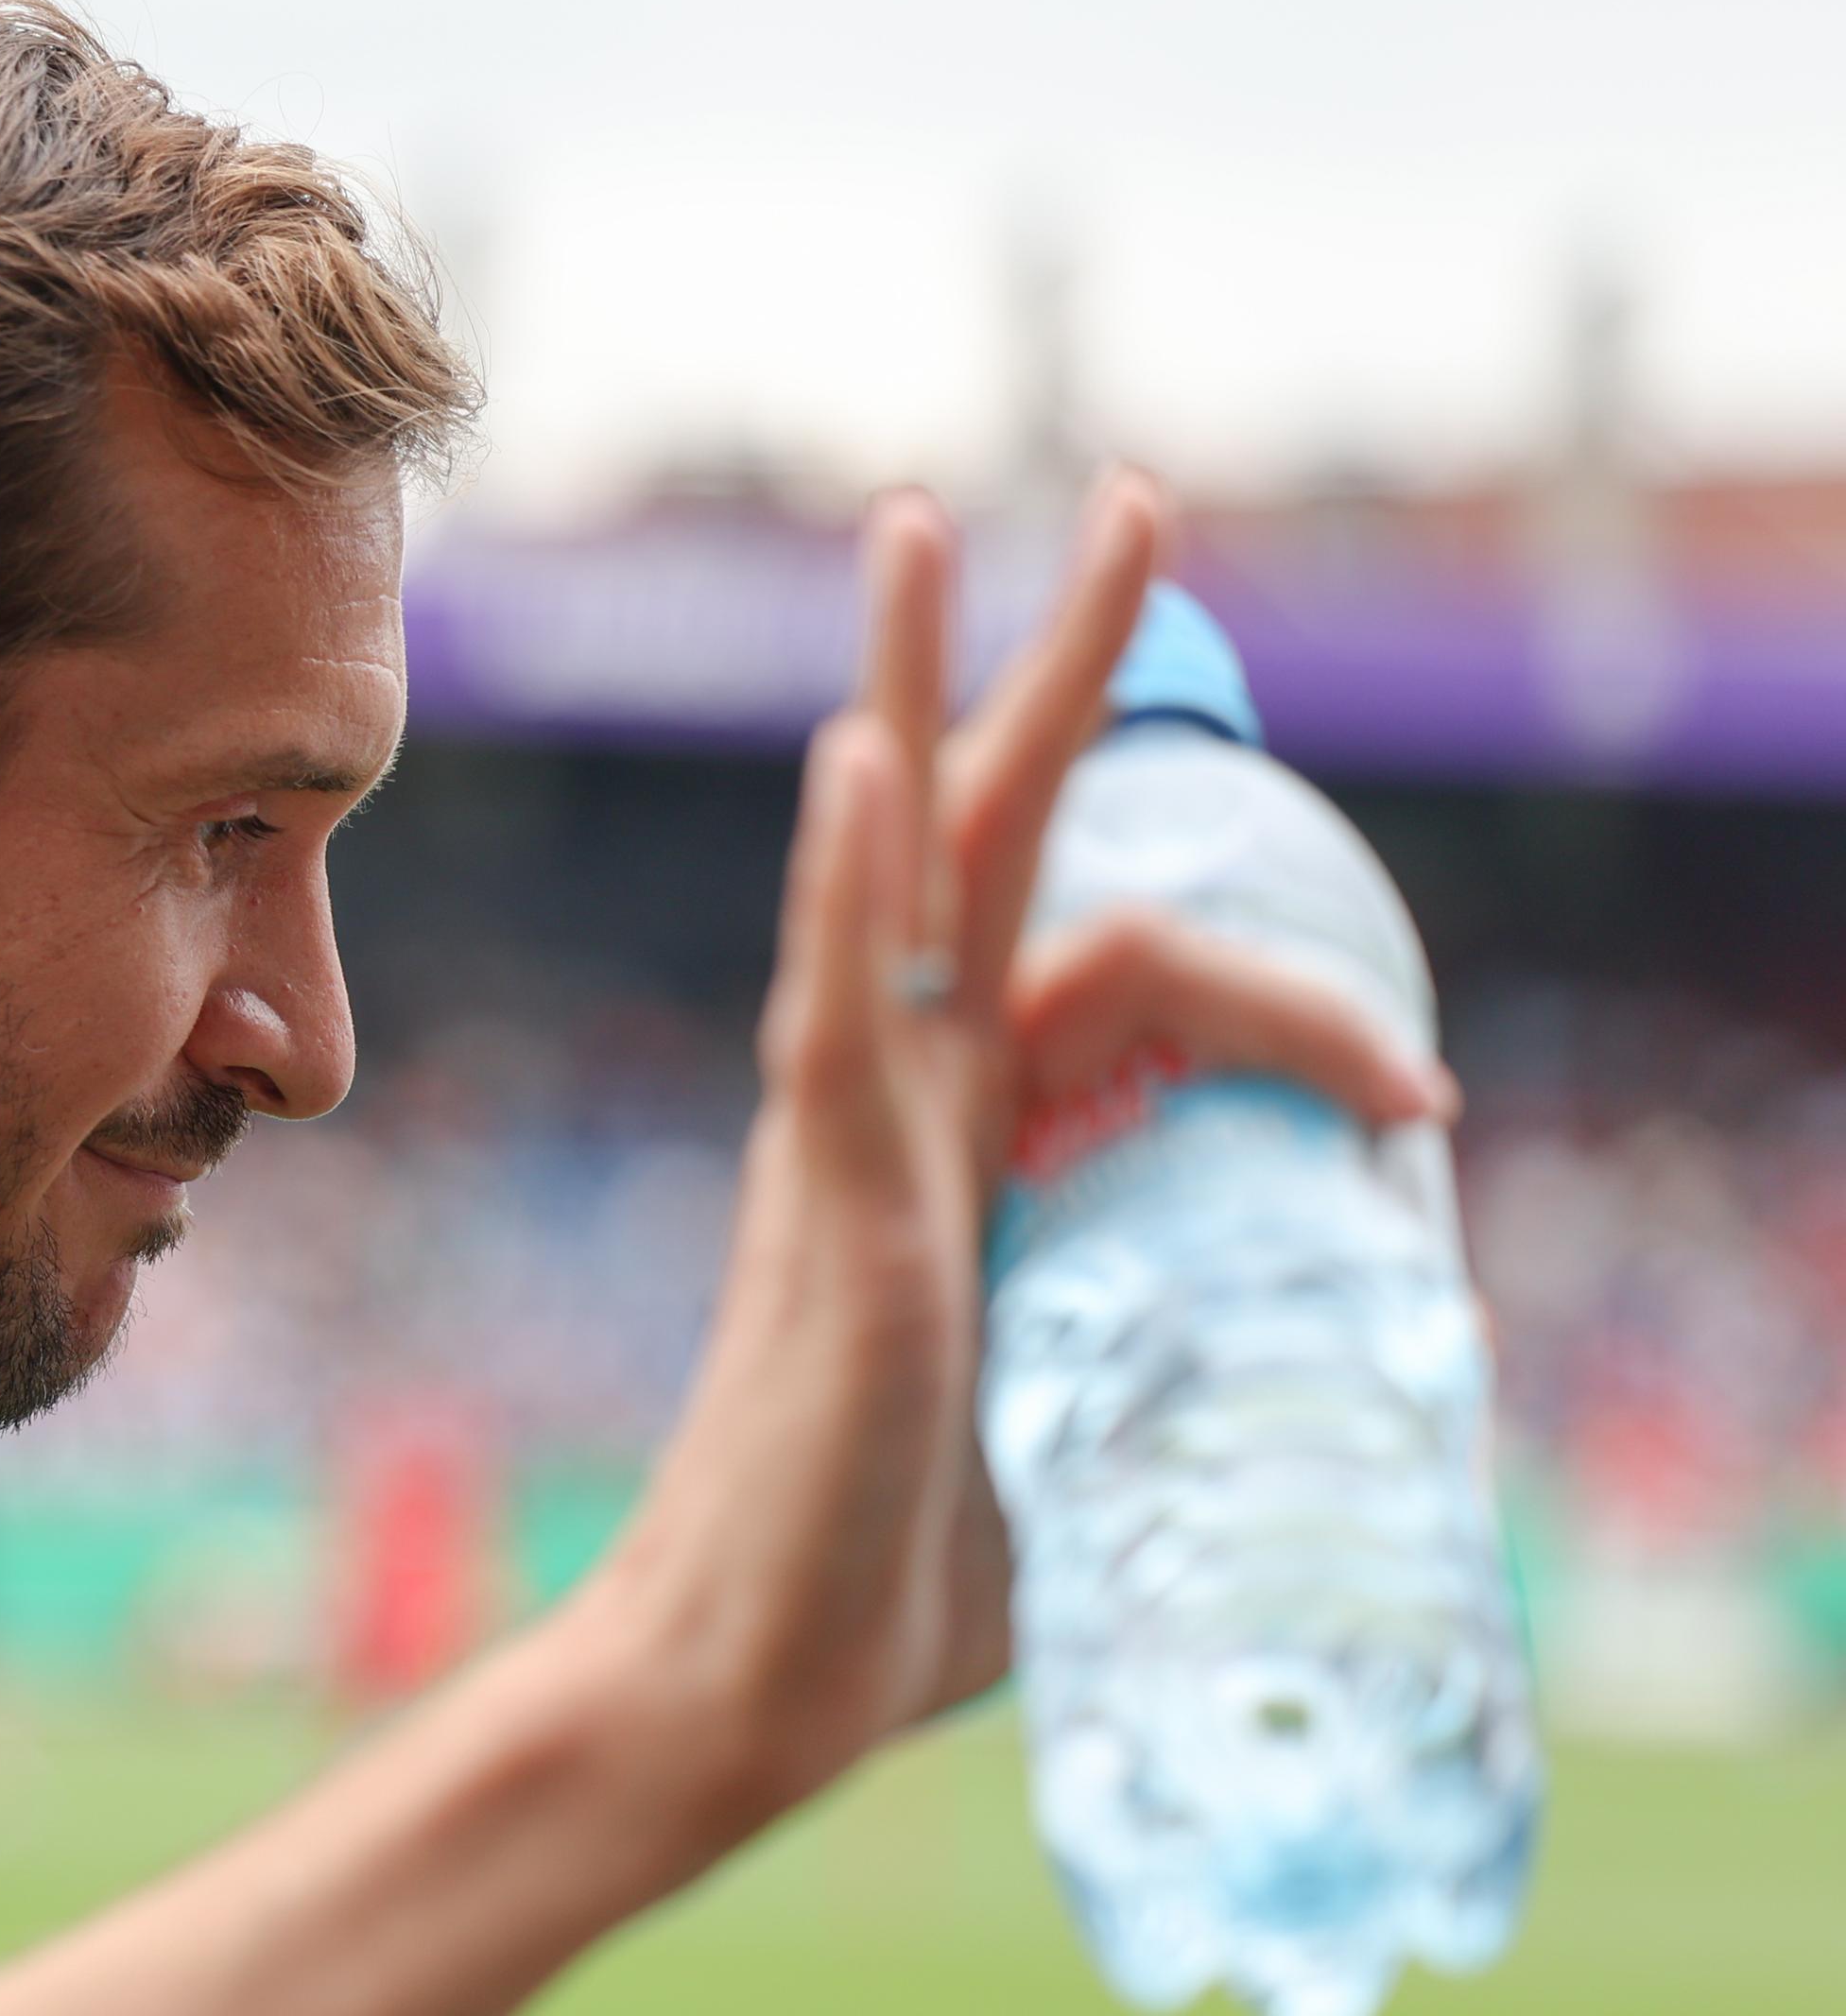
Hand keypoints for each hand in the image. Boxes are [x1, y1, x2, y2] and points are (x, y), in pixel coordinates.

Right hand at [593, 473, 1454, 1824]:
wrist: (751, 1683)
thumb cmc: (895, 1581)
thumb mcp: (1081, 1424)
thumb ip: (1146, 1356)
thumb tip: (1287, 1406)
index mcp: (968, 1142)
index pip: (1128, 975)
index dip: (1300, 998)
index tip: (1430, 1105)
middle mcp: (903, 1107)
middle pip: (988, 841)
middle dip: (1055, 667)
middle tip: (1128, 497)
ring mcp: (854, 1144)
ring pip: (893, 876)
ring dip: (919, 692)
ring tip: (926, 526)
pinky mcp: (834, 1212)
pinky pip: (834, 1014)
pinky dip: (850, 882)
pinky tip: (862, 762)